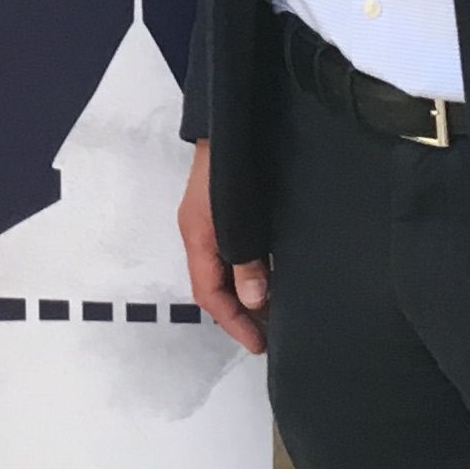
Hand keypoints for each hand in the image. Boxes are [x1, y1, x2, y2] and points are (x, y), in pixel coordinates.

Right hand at [178, 138, 267, 352]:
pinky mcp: (224, 213)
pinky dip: (247, 273)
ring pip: (224, 272)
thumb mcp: (238, 219)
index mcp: (198, 240)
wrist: (227, 123)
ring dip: (244, 295)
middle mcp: (199, 236)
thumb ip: (246, 259)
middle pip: (215, 287)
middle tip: (268, 334)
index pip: (210, 295)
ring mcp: (209, 224)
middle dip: (238, 314)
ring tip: (272, 314)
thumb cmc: (229, 171)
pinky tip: (267, 278)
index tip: (259, 345)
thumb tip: (254, 299)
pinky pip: (232, 255)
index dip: (234, 322)